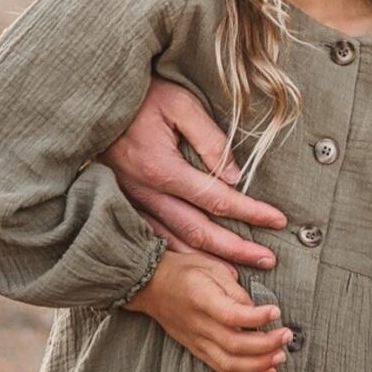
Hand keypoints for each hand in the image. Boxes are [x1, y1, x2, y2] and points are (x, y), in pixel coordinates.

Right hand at [101, 77, 283, 264]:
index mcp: (162, 169)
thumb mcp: (180, 104)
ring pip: (174, 242)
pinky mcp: (125, 204)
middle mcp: (146, 194)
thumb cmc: (142, 97)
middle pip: (198, 231)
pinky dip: (177, 255)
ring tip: (237, 274)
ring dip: (208, 260)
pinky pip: (153, 238)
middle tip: (268, 261)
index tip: (277, 220)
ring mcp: (132, 203)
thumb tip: (234, 176)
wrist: (93, 101)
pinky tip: (195, 264)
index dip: (251, 212)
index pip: (217, 199)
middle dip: (236, 249)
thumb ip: (209, 139)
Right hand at [125, 248, 289, 371]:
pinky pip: (222, 370)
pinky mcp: (197, 351)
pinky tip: (266, 371)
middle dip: (266, 345)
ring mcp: (197, 341)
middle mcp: (199, 325)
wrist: (150, 286)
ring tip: (281, 357)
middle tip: (287, 336)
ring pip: (229, 364)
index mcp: (202, 299)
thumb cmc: (184, 271)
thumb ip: (235, 289)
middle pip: (234, 345)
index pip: (231, 314)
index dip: (256, 317)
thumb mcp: (211, 266)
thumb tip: (257, 309)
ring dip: (259, 365)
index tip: (277, 311)